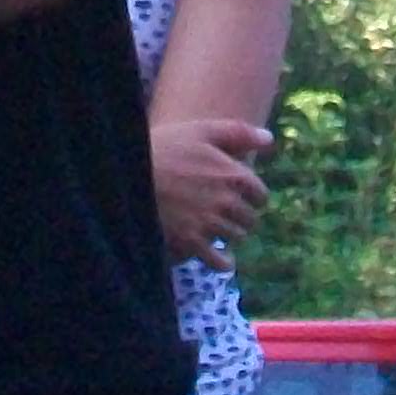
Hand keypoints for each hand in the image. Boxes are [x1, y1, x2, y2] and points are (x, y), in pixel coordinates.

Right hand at [150, 115, 271, 260]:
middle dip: (240, 215)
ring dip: (229, 234)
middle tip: (223, 211)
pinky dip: (223, 262)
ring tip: (214, 226)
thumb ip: (238, 133)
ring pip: (236, 238)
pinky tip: (220, 258)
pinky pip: (219, 262)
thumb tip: (269, 139)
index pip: (260, 195)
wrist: (126, 174)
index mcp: (233, 175)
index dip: (250, 195)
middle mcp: (227, 202)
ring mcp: (209, 224)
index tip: (238, 194)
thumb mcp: (201, 132)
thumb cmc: (164, 148)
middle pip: (250, 219)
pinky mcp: (192, 243)